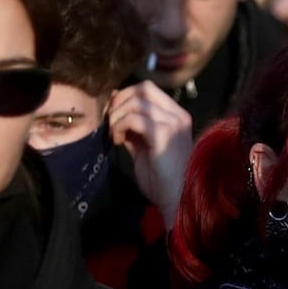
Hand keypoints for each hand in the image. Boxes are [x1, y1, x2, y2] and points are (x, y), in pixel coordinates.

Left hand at [109, 82, 195, 228]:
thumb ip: (135, 129)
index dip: (126, 96)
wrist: (176, 200)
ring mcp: (172, 123)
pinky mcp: (163, 135)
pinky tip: (118, 141)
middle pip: (144, 88)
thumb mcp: (145, 148)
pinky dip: (120, 126)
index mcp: (176, 116)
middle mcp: (177, 115)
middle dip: (120, 100)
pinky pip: (135, 118)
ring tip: (113, 134)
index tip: (112, 114)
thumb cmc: (162, 179)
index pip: (148, 89)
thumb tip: (115, 112)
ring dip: (118, 115)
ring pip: (137, 101)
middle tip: (109, 121)